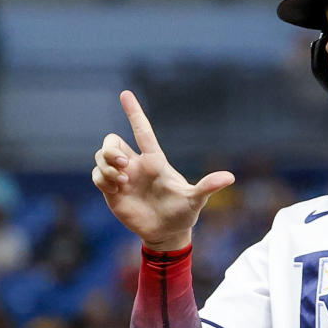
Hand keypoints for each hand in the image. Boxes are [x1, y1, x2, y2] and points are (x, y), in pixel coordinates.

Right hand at [92, 90, 234, 250]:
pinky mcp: (112, 192)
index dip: (134, 113)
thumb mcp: (195, 200)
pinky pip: (96, 176)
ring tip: (122, 183)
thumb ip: (208, 187)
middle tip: (123, 165)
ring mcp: (123, 178)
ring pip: (101, 157)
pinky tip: (115, 191)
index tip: (125, 94)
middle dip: (110, 149)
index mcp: (155, 161)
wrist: (167, 233)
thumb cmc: (183, 213)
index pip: (142, 131)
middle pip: (112, 141)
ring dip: (106, 166)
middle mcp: (136, 166)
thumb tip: (230, 178)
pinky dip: (102, 180)